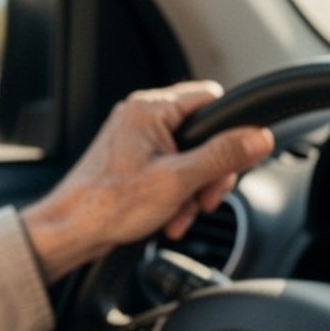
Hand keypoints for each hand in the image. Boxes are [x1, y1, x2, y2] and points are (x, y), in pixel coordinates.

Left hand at [20, 81, 273, 283]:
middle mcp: (141, 117)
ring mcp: (135, 140)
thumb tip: (259, 138)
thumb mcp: (178, 180)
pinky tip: (169, 217)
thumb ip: (222, 156)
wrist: (70, 231)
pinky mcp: (132, 161)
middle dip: (209, 173)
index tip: (232, 161)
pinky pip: (170, 170)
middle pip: (203, 134)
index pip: (211, 99)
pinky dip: (176, 195)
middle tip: (203, 198)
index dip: (229, 130)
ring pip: (188, 158)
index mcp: (150, 109)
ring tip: (181, 213)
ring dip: (193, 190)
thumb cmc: (108, 204)